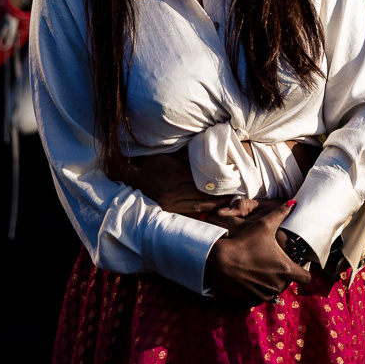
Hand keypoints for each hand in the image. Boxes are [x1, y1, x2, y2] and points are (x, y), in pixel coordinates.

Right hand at [109, 151, 233, 220]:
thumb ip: (187, 154)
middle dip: (222, 194)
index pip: (204, 180)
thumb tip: (208, 151)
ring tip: (231, 202)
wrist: (125, 174)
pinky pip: (189, 212)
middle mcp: (173, 192)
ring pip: (199, 206)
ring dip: (215, 204)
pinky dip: (202, 211)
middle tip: (239, 192)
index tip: (235, 178)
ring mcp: (169, 203)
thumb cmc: (147, 160)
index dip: (221, 180)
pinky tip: (213, 209)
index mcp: (174, 175)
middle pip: (204, 194)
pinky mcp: (166, 210)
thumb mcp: (167, 153)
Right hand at [204, 201, 312, 304]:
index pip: (305, 278)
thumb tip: (293, 203)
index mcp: (285, 269)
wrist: (219, 261)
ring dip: (270, 282)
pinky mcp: (250, 301)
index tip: (297, 264)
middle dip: (283, 274)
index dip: (302, 270)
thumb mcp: (263, 225)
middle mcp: (277, 285)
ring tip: (260, 269)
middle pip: (287, 282)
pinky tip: (250, 277)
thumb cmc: (244, 241)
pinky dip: (257, 289)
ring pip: (274, 291)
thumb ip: (280, 213)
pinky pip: (259, 297)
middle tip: (273, 262)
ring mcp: (263, 295)